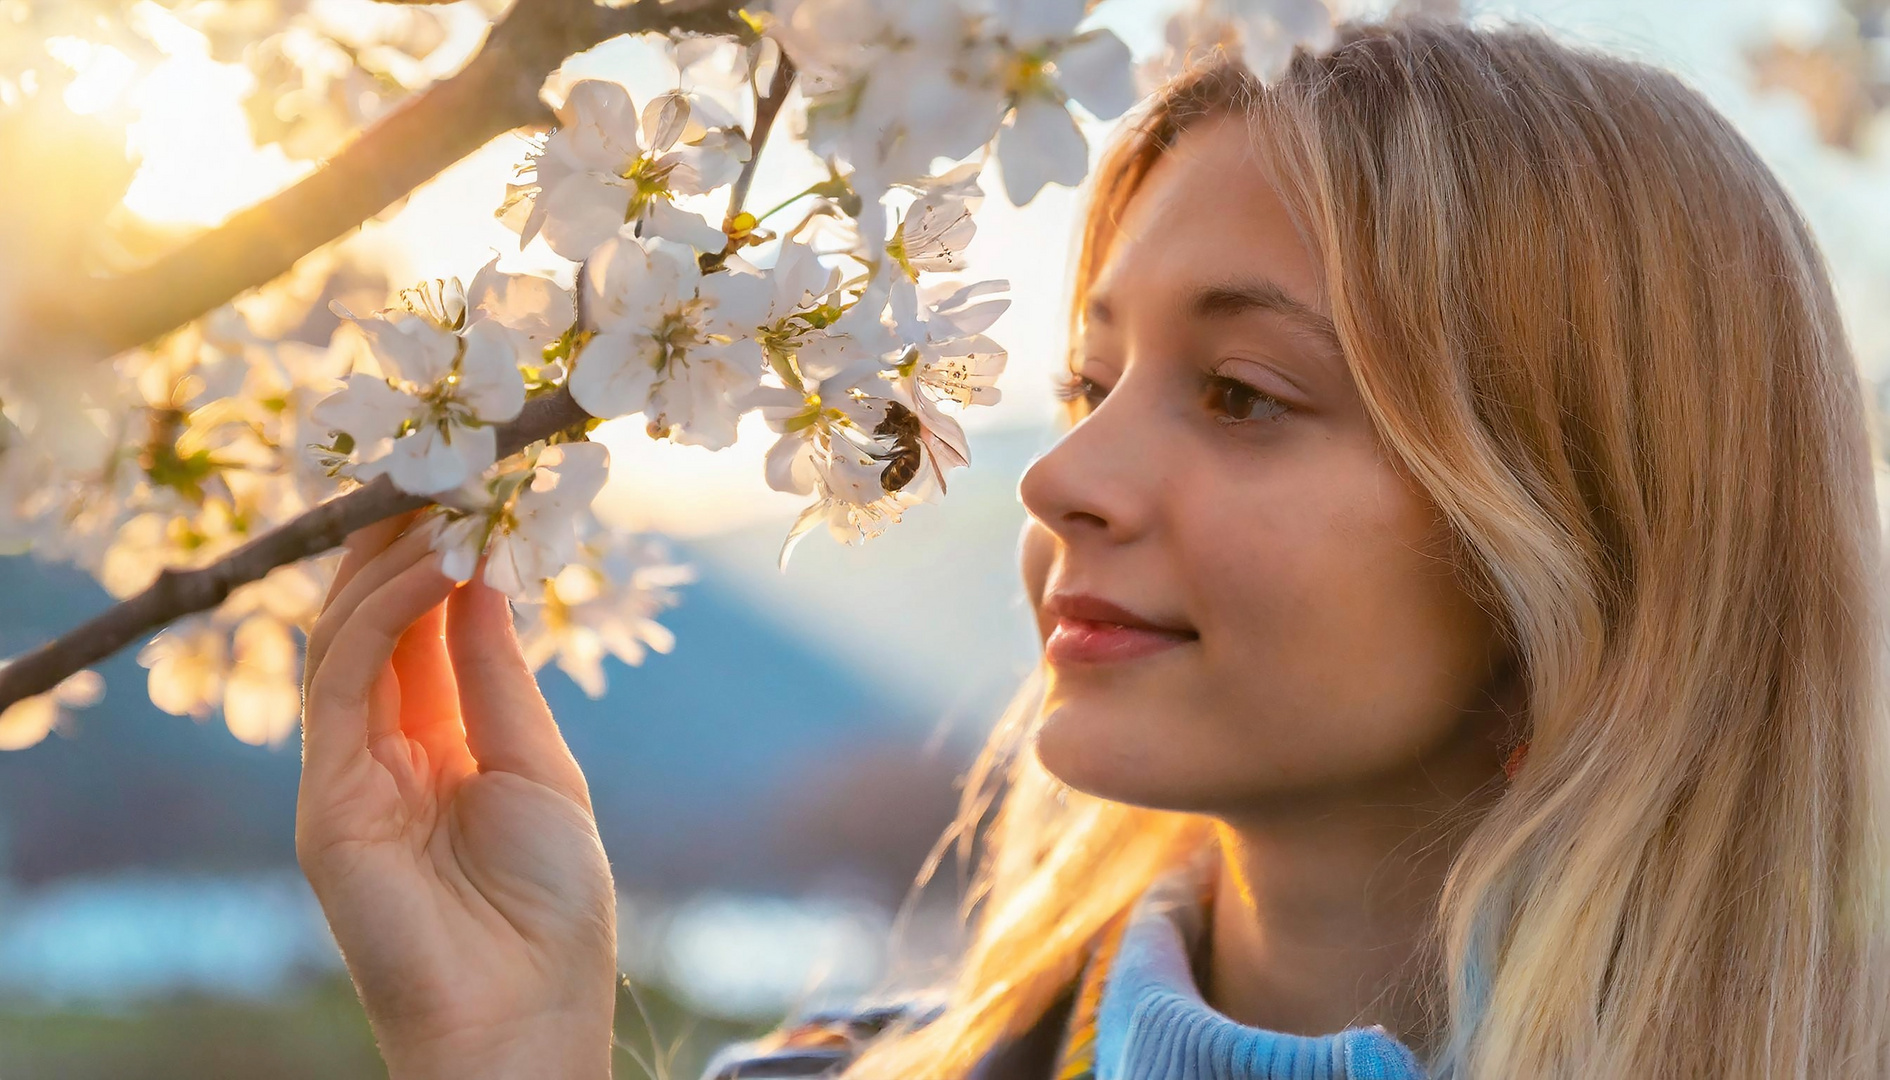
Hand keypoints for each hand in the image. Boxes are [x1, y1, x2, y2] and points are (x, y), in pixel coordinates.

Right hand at [295, 511, 616, 1079]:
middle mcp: (380, 749)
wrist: (529, 1010)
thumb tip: (479, 571)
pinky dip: (381, 614)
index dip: (434, 551)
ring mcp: (344, 773)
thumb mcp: (537, 765)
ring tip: (449, 497)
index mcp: (435, 741)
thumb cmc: (551, 903)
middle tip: (442, 460)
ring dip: (393, 560)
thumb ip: (493, 674)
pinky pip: (342, 682)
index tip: (471, 480)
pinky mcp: (324, 800)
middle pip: (368, 620)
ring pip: (344, 637)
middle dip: (398, 538)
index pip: (416, 626)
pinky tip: (437, 563)